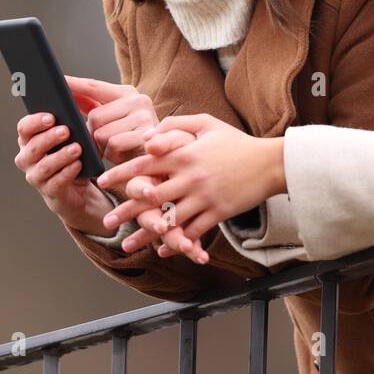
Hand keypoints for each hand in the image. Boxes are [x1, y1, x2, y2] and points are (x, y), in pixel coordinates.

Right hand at [14, 111, 113, 234]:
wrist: (78, 188)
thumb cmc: (72, 154)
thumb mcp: (73, 136)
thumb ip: (72, 121)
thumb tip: (81, 102)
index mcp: (29, 140)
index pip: (24, 127)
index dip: (35, 122)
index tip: (51, 117)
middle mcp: (27, 158)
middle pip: (33, 146)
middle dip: (49, 137)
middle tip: (66, 131)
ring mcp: (36, 177)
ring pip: (44, 166)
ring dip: (60, 156)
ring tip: (77, 148)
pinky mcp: (49, 192)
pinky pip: (56, 182)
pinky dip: (68, 172)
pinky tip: (78, 164)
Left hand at [65, 75, 158, 165]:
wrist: (158, 159)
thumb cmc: (129, 139)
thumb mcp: (112, 119)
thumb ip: (93, 105)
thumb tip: (68, 95)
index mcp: (127, 92)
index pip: (95, 86)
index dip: (75, 84)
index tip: (58, 80)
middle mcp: (138, 100)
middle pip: (94, 116)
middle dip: (93, 133)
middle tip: (104, 141)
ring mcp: (144, 116)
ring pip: (102, 132)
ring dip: (102, 145)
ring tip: (115, 148)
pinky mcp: (145, 135)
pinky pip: (113, 143)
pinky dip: (112, 153)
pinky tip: (122, 154)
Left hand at [97, 114, 285, 260]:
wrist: (270, 163)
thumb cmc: (236, 141)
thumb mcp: (206, 123)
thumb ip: (175, 125)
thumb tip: (148, 137)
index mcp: (184, 154)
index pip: (145, 164)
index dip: (121, 173)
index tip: (102, 181)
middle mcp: (190, 177)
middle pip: (150, 196)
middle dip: (125, 210)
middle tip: (107, 222)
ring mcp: (204, 197)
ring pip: (168, 219)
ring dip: (145, 234)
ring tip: (127, 245)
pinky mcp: (217, 212)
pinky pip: (192, 232)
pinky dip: (176, 243)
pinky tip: (162, 250)